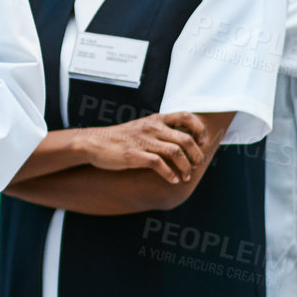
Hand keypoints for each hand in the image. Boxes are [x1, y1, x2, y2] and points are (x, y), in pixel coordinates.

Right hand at [74, 112, 210, 184]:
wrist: (94, 143)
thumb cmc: (119, 138)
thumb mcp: (141, 127)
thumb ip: (159, 129)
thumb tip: (180, 140)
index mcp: (155, 119)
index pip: (186, 116)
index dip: (199, 129)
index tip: (202, 142)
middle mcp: (152, 128)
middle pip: (186, 139)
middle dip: (196, 155)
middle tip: (197, 165)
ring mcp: (144, 141)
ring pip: (176, 152)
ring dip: (186, 167)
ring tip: (186, 176)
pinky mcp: (135, 155)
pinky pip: (159, 165)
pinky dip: (170, 174)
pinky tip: (172, 180)